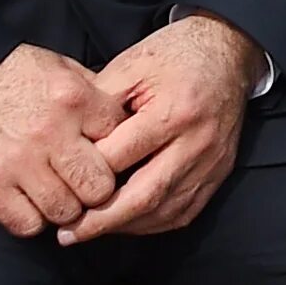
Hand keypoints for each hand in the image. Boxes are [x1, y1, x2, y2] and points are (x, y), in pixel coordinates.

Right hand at [0, 44, 126, 238]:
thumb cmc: (17, 75)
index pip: (121, 143)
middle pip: (98, 188)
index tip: (107, 156)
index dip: (117, 153)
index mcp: (75, 99)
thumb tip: (129, 124)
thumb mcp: (64, 70)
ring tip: (58, 192)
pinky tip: (31, 201)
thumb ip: (97, 98)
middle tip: (86, 183)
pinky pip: (27, 225)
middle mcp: (50, 133)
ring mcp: (18, 162)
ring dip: (65, 208)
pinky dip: (33, 219)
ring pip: (65, 212)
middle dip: (96, 190)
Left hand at [57, 14, 264, 244]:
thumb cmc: (176, 54)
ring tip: (92, 230)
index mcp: (175, 111)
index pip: (121, 157)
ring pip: (164, 211)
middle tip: (68, 233)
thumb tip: (68, 144)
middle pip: (144, 195)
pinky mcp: (219, 172)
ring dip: (125, 226)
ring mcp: (212, 162)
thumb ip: (99, 104)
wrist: (228, 51)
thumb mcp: (131, 65)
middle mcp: (198, 142)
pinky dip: (152, 223)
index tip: (58, 188)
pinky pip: (183, 212)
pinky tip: (128, 221)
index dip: (85, 174)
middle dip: (101, 220)